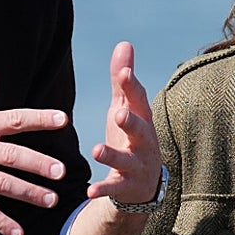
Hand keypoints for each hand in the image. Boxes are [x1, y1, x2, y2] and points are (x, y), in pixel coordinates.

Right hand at [0, 68, 68, 234]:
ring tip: (51, 200)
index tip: (63, 119)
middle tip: (62, 172)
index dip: (39, 119)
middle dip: (39, 164)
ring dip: (28, 193)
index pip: (14, 119)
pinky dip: (0, 222)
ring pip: (2, 183)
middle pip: (13, 155)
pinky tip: (17, 233)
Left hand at [87, 41, 161, 207]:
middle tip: (119, 113)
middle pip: (140, 130)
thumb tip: (124, 44)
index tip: (123, 73)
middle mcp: (143, 141)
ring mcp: (137, 165)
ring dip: (112, 155)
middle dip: (131, 121)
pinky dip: (103, 189)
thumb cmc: (132, 136)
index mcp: (141, 119)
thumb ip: (123, 81)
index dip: (132, 87)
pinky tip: (89, 190)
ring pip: (125, 160)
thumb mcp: (126, 107)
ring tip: (97, 149)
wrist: (144, 183)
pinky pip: (114, 187)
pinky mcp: (126, 186)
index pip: (138, 100)